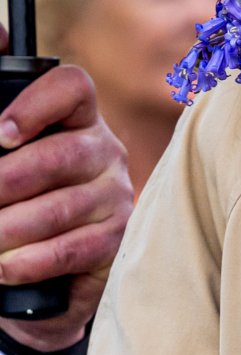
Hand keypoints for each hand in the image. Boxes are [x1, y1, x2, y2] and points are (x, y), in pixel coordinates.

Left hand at [0, 64, 132, 352]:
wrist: (59, 256)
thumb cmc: (25, 193)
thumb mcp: (14, 151)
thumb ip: (4, 105)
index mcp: (79, 118)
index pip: (72, 88)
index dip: (36, 105)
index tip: (0, 135)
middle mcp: (104, 151)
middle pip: (60, 155)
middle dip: (7, 182)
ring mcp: (115, 196)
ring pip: (62, 207)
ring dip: (10, 227)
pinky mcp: (115, 240)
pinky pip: (73, 248)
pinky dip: (31, 260)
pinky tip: (4, 266)